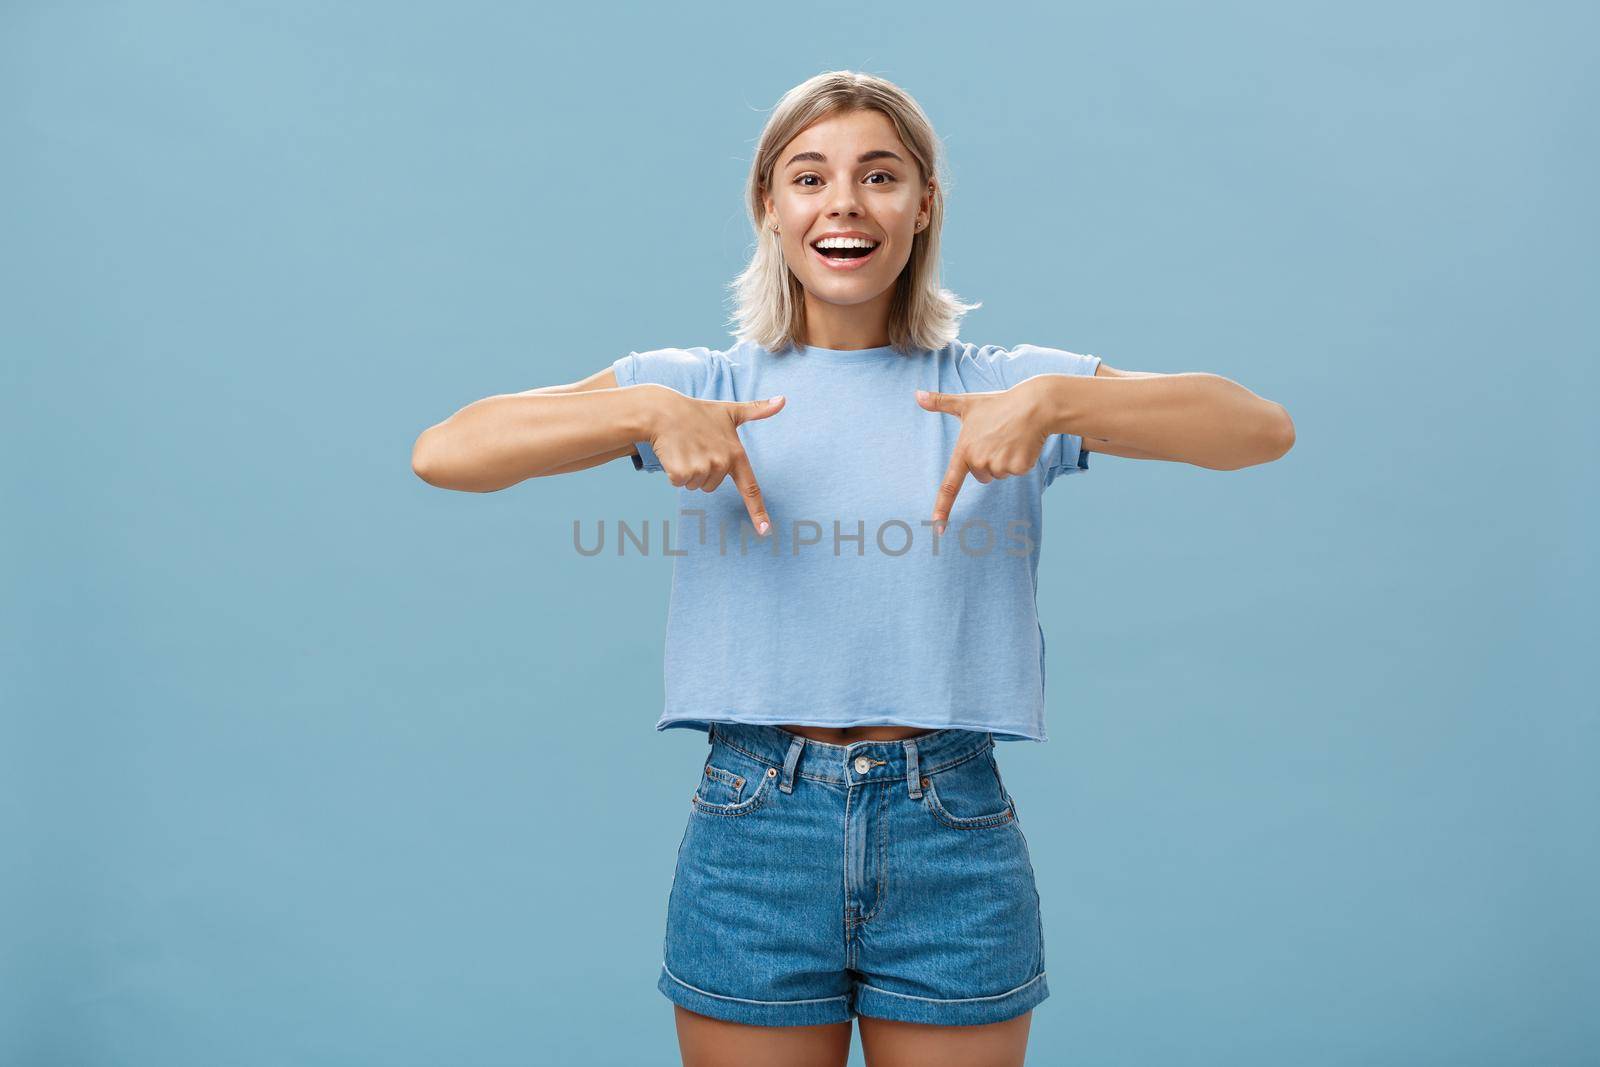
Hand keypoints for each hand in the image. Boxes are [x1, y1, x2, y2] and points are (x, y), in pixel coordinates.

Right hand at [642, 387, 785, 534]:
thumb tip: (784, 399)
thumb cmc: (697, 412)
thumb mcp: (729, 411)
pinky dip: (673, 471)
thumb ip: (757, 410)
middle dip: (701, 470)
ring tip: (685, 447)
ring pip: (695, 486)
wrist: (663, 411)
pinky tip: (673, 452)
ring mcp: (702, 468)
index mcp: (736, 454)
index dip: (758, 511)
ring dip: (687, 470)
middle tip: (695, 447)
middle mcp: (721, 463)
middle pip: (711, 486)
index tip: (765, 531)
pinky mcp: (682, 473)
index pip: (750, 488)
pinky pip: (679, 483)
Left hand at [915, 382, 1049, 530]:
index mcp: (964, 450)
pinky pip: (1016, 472)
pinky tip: (1023, 443)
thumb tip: (916, 394)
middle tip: (998, 438)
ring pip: (999, 474)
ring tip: (1011, 437)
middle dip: (989, 461)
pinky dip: (1020, 460)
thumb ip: (940, 402)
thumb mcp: (967, 402)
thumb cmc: (998, 403)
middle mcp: (980, 461)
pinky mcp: (1018, 467)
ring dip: (1005, 460)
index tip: (937, 527)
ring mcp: (1000, 465)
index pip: (949, 485)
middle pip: (982, 476)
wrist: (1034, 405)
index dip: (942, 508)